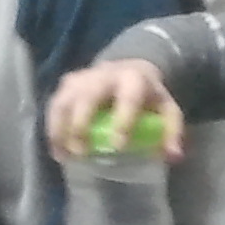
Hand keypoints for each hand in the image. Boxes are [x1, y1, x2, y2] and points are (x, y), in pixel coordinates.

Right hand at [44, 57, 182, 159]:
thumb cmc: (147, 96)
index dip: (122, 120)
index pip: (128, 97)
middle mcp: (104, 75)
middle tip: (82, 152)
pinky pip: (54, 105)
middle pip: (88, 96)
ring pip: (64, 100)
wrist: (128, 67)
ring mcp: (82, 78)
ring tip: (65, 155)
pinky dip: (52, 128)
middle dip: (81, 123)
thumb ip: (172, 131)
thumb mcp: (166, 110)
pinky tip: (57, 150)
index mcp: (133, 79)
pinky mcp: (67, 84)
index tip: (117, 146)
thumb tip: (172, 156)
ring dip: (60, 128)